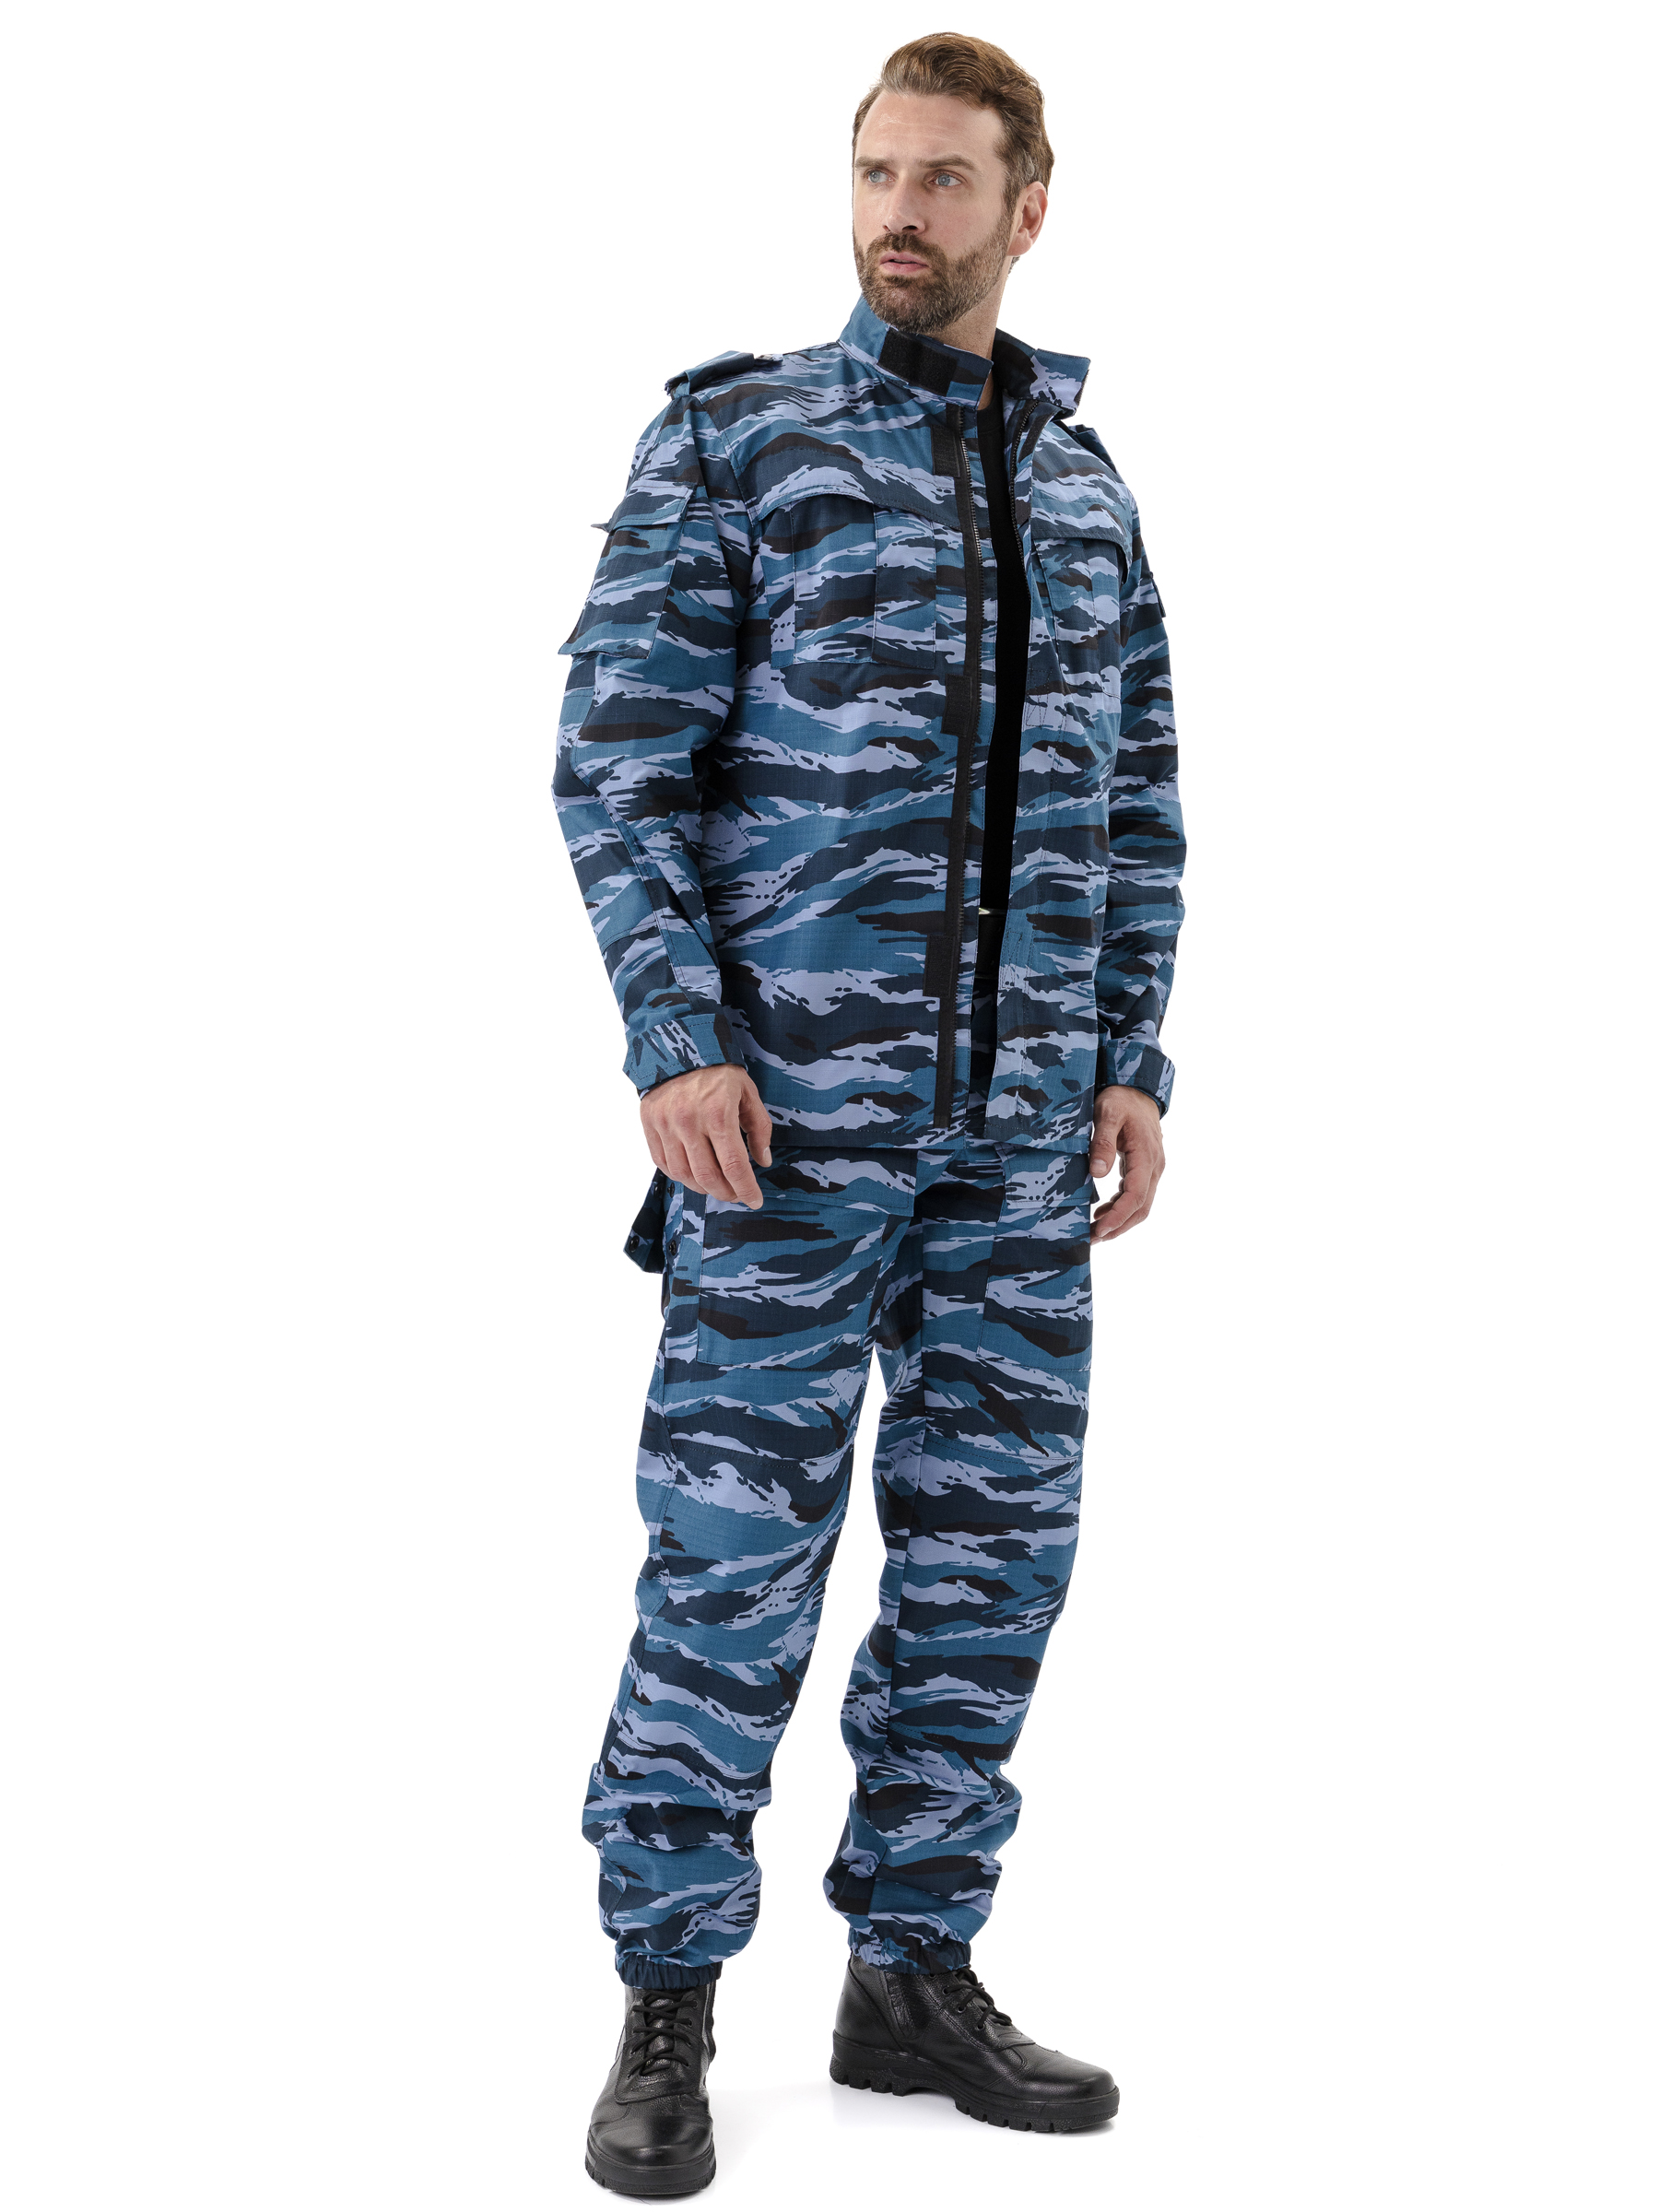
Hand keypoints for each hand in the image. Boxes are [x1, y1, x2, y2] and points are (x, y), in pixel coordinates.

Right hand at [642, 1064, 772, 1207]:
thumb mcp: (747, 1092)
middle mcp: (689, 1122)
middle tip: (737, 1194)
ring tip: (717, 1186)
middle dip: (726, 1192)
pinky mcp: (649, 1124)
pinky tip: (694, 1174)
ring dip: (703, 1188)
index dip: (746, 1189)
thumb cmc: (718, 1069)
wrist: (679, 1044)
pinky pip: (663, 1162)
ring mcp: (665, 1125)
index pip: (734, 1165)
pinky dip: (680, 1176)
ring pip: (683, 1174)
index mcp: (718, 1114)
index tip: (755, 1200)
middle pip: (708, 1177)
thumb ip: (758, 1128)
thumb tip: (762, 1160)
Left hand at [1088, 1085, 1164, 1244]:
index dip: (1118, 1216)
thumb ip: (1102, 1141)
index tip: (1098, 1230)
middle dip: (1118, 1227)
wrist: (1136, 1090)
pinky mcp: (1144, 1169)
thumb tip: (1097, 1172)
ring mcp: (1151, 1169)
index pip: (1136, 1196)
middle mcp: (1154, 1166)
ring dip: (1120, 1221)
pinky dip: (1121, 1209)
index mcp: (1146, 1155)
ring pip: (1141, 1205)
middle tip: (1091, 1239)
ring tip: (1094, 1232)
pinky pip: (1136, 1195)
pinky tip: (1102, 1213)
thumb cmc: (1121, 1099)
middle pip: (1141, 1207)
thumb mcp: (1107, 1113)